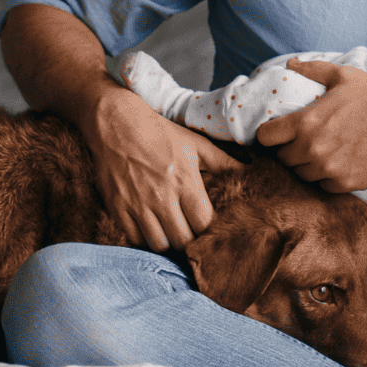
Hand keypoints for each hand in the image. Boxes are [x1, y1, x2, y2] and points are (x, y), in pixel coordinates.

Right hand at [82, 88, 242, 251]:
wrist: (115, 122)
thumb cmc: (159, 133)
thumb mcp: (195, 143)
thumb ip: (223, 161)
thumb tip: (251, 169)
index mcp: (185, 181)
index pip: (204, 224)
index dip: (209, 230)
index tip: (208, 226)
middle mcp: (162, 197)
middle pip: (183, 240)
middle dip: (191, 240)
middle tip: (191, 233)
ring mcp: (138, 204)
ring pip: (159, 244)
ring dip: (168, 242)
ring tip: (171, 232)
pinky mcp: (118, 208)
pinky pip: (134, 239)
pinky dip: (144, 239)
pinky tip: (150, 228)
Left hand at [255, 58, 366, 191]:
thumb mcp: (343, 77)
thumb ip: (313, 69)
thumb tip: (290, 63)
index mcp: (305, 122)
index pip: (266, 137)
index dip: (268, 134)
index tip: (275, 133)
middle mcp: (312, 148)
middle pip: (282, 159)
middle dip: (288, 150)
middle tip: (301, 142)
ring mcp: (327, 169)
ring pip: (301, 175)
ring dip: (306, 165)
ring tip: (320, 152)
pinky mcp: (344, 183)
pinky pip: (322, 186)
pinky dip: (326, 177)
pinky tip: (336, 164)